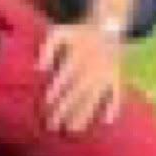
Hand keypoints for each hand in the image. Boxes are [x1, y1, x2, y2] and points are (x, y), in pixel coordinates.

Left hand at [37, 21, 131, 136]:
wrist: (108, 26)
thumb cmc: (78, 33)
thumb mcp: (60, 32)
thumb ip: (48, 48)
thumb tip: (38, 69)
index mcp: (79, 54)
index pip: (66, 75)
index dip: (57, 90)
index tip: (47, 104)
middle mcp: (94, 66)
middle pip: (78, 91)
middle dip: (66, 109)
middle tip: (53, 125)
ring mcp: (107, 74)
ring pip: (95, 97)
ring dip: (85, 114)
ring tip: (73, 130)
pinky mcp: (117, 78)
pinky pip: (117, 94)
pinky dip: (114, 107)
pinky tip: (107, 122)